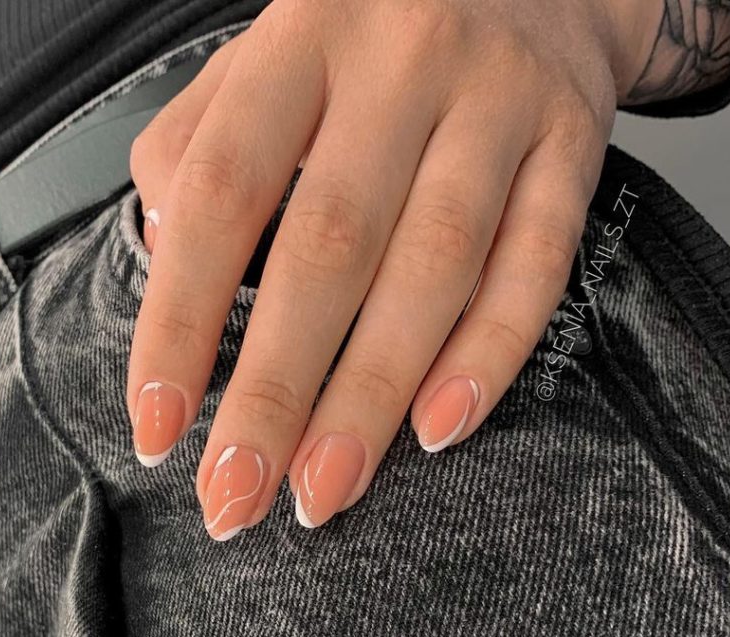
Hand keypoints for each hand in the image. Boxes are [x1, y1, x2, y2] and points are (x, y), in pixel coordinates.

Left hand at [125, 0, 656, 539]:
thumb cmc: (362, 43)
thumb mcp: (260, 66)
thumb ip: (194, 153)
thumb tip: (163, 269)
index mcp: (298, 41)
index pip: (220, 195)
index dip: (180, 321)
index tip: (157, 429)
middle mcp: (400, 63)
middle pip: (327, 250)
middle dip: (274, 394)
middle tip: (236, 498)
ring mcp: (497, 103)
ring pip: (434, 269)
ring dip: (371, 398)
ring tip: (323, 491)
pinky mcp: (572, 147)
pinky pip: (536, 264)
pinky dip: (489, 353)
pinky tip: (439, 430)